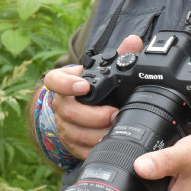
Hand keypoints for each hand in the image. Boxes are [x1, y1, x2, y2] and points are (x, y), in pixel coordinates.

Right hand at [42, 34, 143, 158]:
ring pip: (75, 133)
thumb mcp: (104, 71)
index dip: (66, 84)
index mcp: (65, 83)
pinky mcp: (69, 143)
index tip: (84, 86)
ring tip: (115, 130)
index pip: (55, 80)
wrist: (81, 107)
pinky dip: (94, 149)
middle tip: (114, 114)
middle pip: (69, 112)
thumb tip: (135, 41)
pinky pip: (78, 150)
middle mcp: (60, 105)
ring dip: (97, 134)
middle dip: (94, 116)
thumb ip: (120, 55)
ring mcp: (63, 125)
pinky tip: (108, 145)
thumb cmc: (94, 87)